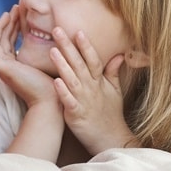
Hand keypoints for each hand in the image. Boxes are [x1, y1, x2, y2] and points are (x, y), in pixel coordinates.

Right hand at [0, 6, 56, 107]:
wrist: (51, 100)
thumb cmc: (54, 84)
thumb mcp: (47, 63)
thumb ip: (43, 52)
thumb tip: (52, 37)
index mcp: (14, 67)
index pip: (8, 42)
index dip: (12, 27)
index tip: (19, 13)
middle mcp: (6, 67)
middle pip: (0, 40)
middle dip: (7, 23)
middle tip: (15, 8)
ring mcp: (3, 69)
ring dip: (0, 26)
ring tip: (10, 12)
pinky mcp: (2, 69)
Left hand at [49, 27, 131, 153]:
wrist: (110, 139)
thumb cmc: (111, 115)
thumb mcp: (115, 91)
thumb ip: (113, 72)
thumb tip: (118, 55)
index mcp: (99, 82)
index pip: (93, 59)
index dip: (86, 45)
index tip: (78, 31)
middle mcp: (92, 88)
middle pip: (80, 64)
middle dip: (68, 46)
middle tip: (56, 30)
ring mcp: (84, 101)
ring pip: (72, 79)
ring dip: (63, 65)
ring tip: (52, 51)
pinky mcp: (76, 115)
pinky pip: (69, 101)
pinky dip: (63, 92)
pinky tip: (55, 82)